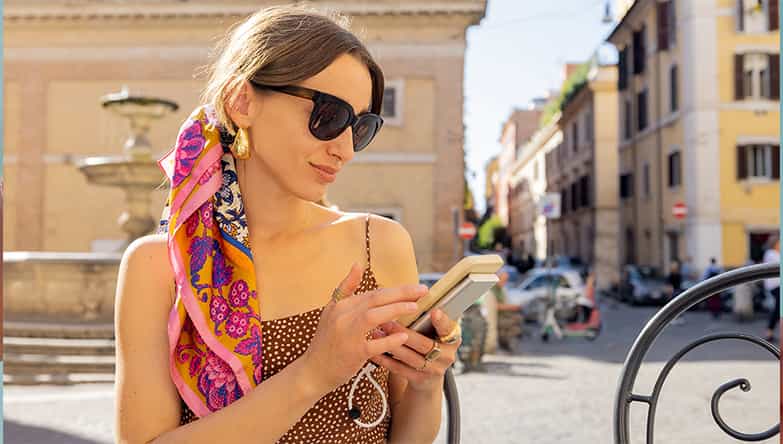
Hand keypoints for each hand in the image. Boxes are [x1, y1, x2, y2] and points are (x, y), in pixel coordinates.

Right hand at [302, 263, 427, 392]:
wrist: (312, 371)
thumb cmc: (326, 342)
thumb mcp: (331, 311)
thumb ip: (346, 288)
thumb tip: (358, 264)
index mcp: (340, 305)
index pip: (372, 292)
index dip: (395, 289)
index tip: (414, 287)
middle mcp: (342, 316)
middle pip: (376, 298)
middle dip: (402, 293)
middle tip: (423, 290)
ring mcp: (347, 334)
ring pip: (374, 316)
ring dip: (396, 309)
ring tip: (415, 307)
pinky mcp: (352, 353)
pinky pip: (374, 344)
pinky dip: (390, 339)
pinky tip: (404, 336)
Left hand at [369, 308, 460, 392]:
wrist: (428, 375)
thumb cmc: (427, 341)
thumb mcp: (433, 330)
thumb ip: (426, 316)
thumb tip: (413, 291)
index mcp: (452, 337)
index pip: (448, 327)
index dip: (441, 321)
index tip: (434, 311)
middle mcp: (447, 355)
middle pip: (424, 344)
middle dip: (403, 333)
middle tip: (386, 322)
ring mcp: (435, 370)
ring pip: (411, 358)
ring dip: (391, 345)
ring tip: (376, 333)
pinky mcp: (421, 380)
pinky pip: (400, 370)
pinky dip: (386, 360)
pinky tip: (374, 351)